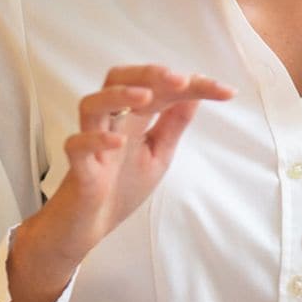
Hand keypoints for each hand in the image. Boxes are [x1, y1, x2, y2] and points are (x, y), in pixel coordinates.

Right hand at [15, 65, 234, 288]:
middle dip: (147, 74)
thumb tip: (196, 93)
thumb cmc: (120, 187)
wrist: (90, 227)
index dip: (193, 86)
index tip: (225, 91)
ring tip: (146, 97)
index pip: (159, 88)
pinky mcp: (79, 169)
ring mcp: (92, 144)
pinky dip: (96, 139)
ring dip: (118, 96)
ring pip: (92, 105)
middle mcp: (111, 123)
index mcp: (133, 118)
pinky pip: (76, 145)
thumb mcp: (159, 153)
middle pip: (117, 79)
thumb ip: (174, 124)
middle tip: (179, 80)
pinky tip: (118, 141)